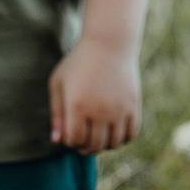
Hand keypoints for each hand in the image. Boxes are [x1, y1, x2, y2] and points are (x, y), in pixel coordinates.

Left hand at [47, 36, 140, 153]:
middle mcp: (99, 110)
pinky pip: (130, 135)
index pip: (74, 140)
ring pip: (113, 144)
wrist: (108, 43)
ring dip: (103, 145)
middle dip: (85, 146)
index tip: (70, 131)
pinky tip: (113, 130)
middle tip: (83, 138)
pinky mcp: (133, 106)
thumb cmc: (78, 63)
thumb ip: (56, 114)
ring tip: (97, 135)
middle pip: (94, 145)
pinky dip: (121, 139)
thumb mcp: (59, 83)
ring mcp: (118, 109)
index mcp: (77, 105)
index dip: (70, 141)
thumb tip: (58, 141)